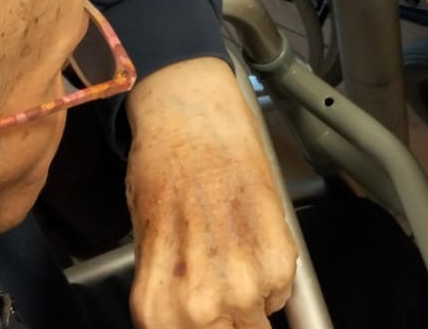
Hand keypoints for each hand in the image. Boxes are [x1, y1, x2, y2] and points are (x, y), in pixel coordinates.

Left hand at [125, 58, 297, 328]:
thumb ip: (168, 295)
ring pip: (258, 321)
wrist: (189, 119)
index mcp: (157, 308)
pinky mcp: (279, 260)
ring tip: (231, 254)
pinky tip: (248, 236)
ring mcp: (244, 286)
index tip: (207, 316)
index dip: (199, 327)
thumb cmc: (160, 171)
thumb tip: (187, 318)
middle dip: (227, 320)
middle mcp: (201, 307)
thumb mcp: (147, 249)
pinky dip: (270, 274)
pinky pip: (281, 292)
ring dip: (250, 299)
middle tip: (221, 287)